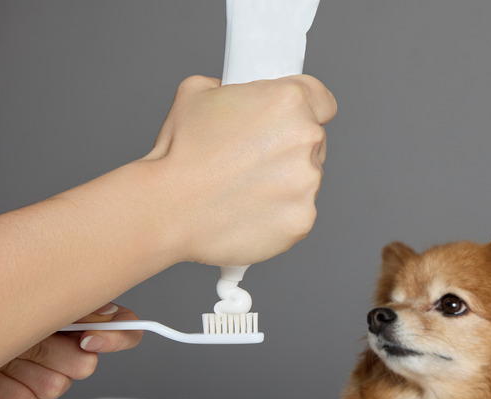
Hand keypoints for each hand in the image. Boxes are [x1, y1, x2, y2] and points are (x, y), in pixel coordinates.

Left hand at [0, 303, 141, 398]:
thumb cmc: (0, 312)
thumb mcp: (36, 302)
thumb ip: (78, 306)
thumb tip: (109, 314)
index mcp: (75, 319)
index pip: (126, 328)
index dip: (116, 337)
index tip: (87, 338)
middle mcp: (65, 349)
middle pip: (88, 364)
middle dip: (52, 352)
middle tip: (27, 339)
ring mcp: (45, 379)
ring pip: (57, 387)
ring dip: (22, 370)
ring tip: (2, 355)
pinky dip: (6, 394)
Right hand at [144, 74, 337, 265]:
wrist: (168, 208)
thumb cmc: (179, 154)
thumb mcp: (196, 94)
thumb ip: (228, 88)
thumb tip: (231, 93)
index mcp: (288, 101)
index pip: (323, 101)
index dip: (308, 110)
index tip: (295, 121)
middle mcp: (306, 139)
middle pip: (314, 142)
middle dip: (290, 149)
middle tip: (253, 159)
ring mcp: (308, 183)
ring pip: (307, 180)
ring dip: (285, 183)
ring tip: (244, 189)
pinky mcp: (303, 219)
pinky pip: (298, 213)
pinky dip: (279, 214)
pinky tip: (249, 211)